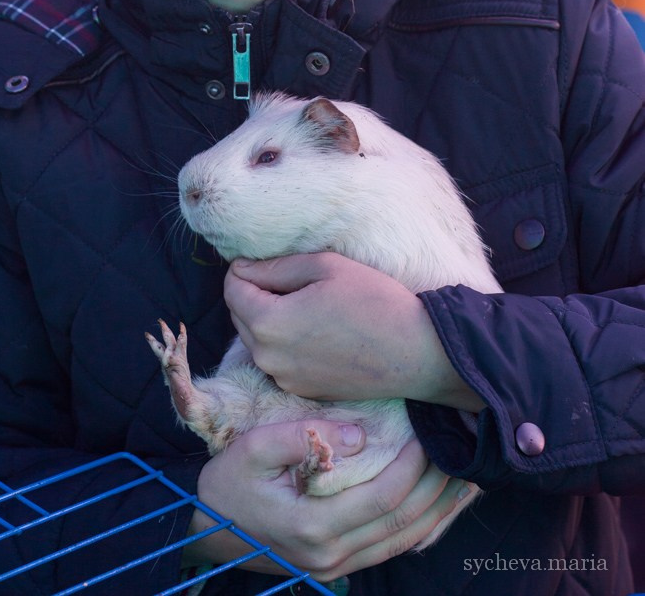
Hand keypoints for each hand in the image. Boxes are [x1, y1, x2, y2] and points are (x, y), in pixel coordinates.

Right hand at [182, 418, 473, 579]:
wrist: (207, 529)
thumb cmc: (229, 482)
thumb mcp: (254, 447)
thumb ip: (305, 438)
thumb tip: (359, 434)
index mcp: (313, 527)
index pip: (383, 498)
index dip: (413, 465)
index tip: (427, 432)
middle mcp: (331, 556)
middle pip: (404, 524)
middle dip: (438, 486)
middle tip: (460, 449)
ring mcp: (336, 567)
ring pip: (405, 542)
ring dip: (438, 509)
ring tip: (465, 477)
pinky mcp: (337, 565)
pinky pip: (391, 549)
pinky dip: (421, 527)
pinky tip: (437, 505)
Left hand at [224, 252, 483, 410]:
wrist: (417, 353)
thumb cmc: (374, 301)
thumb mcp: (325, 267)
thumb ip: (276, 267)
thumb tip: (242, 268)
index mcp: (269, 323)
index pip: (232, 289)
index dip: (243, 269)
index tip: (266, 259)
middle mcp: (268, 357)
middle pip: (240, 316)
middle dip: (253, 293)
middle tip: (287, 277)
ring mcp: (285, 379)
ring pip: (258, 339)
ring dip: (268, 318)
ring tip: (304, 301)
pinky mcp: (303, 390)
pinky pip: (278, 359)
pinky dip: (285, 341)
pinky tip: (316, 328)